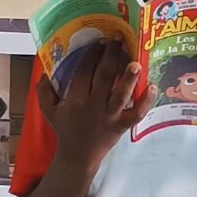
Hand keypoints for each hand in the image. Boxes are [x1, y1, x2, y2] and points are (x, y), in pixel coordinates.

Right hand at [42, 44, 143, 170]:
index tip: (99, 41)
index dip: (91, 55)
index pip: (84, 72)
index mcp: (75, 99)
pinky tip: (153, 87)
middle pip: (103, 77)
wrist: (78, 156)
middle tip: (118, 40)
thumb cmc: (65, 129)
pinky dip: (146, 102)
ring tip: (136, 63)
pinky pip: (136, 114)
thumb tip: (43, 72)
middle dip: (111, 57)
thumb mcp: (48, 111)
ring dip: (128, 79)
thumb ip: (44, 91)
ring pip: (120, 95)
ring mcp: (109, 116)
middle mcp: (92, 106)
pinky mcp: (121, 126)